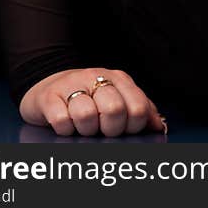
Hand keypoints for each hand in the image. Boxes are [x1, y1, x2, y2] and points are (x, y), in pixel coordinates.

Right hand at [19, 68, 166, 136]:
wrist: (49, 85)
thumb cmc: (90, 98)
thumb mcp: (118, 98)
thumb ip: (141, 110)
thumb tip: (158, 126)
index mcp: (119, 79)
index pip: (138, 108)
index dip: (133, 127)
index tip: (124, 130)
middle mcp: (96, 77)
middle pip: (115, 110)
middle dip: (111, 129)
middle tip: (102, 131)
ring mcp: (71, 84)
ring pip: (86, 115)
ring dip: (86, 130)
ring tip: (83, 127)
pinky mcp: (49, 96)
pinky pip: (61, 120)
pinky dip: (65, 130)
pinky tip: (67, 125)